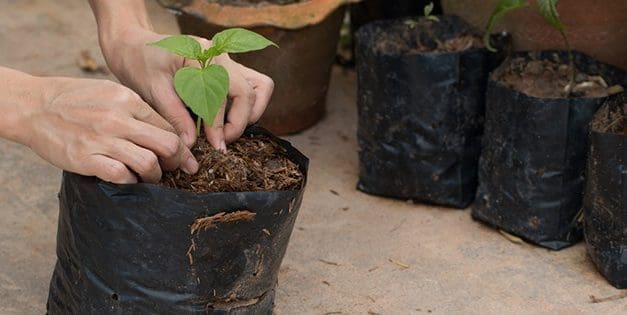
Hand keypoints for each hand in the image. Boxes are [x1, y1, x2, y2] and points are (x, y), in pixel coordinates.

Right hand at [21, 77, 197, 183]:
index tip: (182, 156)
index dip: (180, 145)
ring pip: (148, 163)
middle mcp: (118, 118)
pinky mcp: (86, 158)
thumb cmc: (74, 99)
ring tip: (150, 177)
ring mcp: (102, 139)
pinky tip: (128, 179)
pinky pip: (121, 175)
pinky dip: (131, 181)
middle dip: (176, 161)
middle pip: (167, 145)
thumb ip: (136, 109)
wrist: (33, 106)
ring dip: (155, 175)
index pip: (168, 126)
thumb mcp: (109, 92)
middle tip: (173, 169)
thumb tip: (164, 128)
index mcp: (128, 100)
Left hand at [101, 27, 273, 150]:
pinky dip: (247, 106)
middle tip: (222, 142)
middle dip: (239, 122)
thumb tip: (192, 144)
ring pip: (260, 87)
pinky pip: (252, 86)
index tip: (217, 147)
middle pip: (249, 92)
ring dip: (250, 112)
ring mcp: (228, 60)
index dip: (219, 125)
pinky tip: (225, 120)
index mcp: (201, 54)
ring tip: (227, 130)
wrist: (135, 46)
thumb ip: (175, 116)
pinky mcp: (229, 69)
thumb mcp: (152, 90)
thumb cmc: (140, 64)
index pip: (221, 96)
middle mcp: (220, 54)